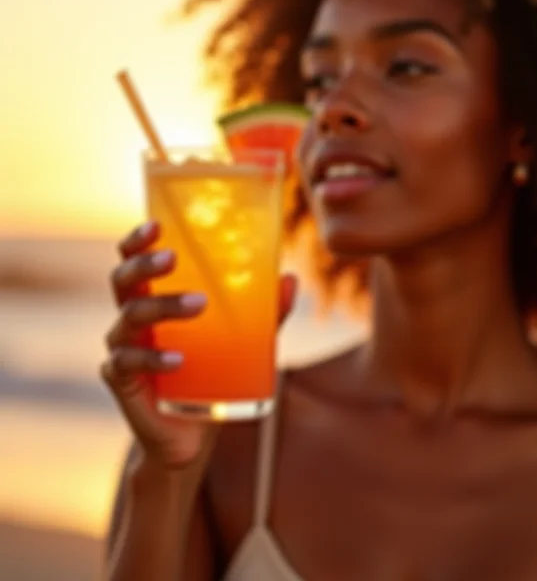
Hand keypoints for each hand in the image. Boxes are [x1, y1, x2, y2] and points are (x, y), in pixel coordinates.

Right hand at [101, 220, 296, 469]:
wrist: (192, 433)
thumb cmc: (212, 372)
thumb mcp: (242, 339)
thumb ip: (264, 311)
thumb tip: (290, 279)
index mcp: (153, 297)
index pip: (134, 260)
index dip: (137, 240)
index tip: (157, 225)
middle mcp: (132, 318)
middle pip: (123, 280)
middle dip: (145, 265)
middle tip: (173, 259)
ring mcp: (124, 348)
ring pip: (129, 317)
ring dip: (163, 306)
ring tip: (199, 304)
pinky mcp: (124, 382)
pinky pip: (128, 363)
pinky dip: (153, 358)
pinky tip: (177, 359)